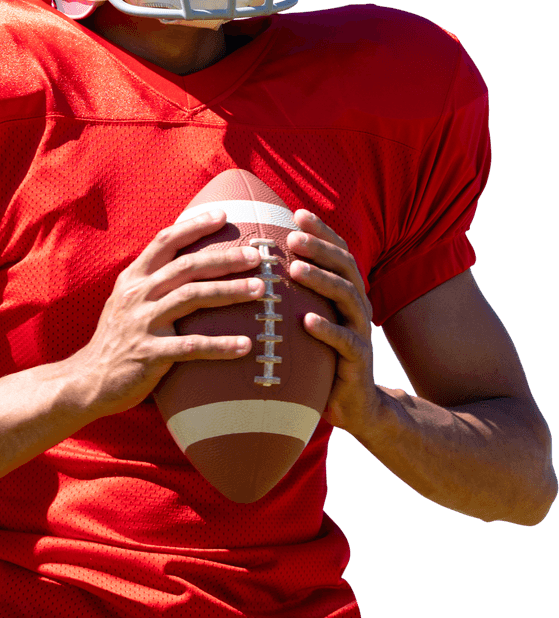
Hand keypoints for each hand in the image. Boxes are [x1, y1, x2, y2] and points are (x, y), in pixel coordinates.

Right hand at [72, 211, 264, 417]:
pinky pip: (191, 346)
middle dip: (224, 258)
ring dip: (229, 292)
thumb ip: (152, 281)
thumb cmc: (118, 339)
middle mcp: (137, 295)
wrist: (88, 380)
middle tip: (256, 256)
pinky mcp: (149, 354)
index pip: (164, 241)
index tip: (223, 214)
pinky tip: (245, 346)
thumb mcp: (127, 301)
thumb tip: (187, 261)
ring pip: (191, 298)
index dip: (194, 226)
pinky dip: (220, 345)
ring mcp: (142, 323)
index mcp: (133, 279)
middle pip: (186, 267)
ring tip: (260, 290)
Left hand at [286, 211, 384, 437]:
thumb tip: (255, 262)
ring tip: (296, 269)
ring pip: (347, 297)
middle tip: (293, 237)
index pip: (338, 252)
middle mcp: (358, 306)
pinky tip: (307, 321)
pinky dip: (327, 330)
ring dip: (321, 280)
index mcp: (346, 291)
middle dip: (320, 248)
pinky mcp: (358, 361)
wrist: (353, 405)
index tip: (297, 212)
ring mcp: (361, 331)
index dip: (321, 231)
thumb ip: (295, 294)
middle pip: (345, 266)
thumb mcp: (309, 319)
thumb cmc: (321, 356)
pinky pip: (346, 342)